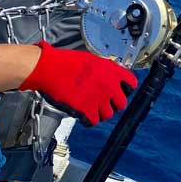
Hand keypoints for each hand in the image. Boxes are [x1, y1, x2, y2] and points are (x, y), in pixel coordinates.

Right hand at [19, 41, 136, 125]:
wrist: (49, 68)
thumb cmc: (66, 62)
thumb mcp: (92, 60)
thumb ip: (105, 70)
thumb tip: (111, 78)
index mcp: (112, 70)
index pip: (131, 84)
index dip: (125, 89)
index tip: (119, 91)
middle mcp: (108, 85)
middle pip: (121, 104)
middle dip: (113, 104)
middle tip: (103, 102)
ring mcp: (98, 98)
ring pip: (108, 114)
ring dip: (100, 112)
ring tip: (90, 106)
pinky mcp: (86, 109)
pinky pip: (93, 121)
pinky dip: (88, 119)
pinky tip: (83, 112)